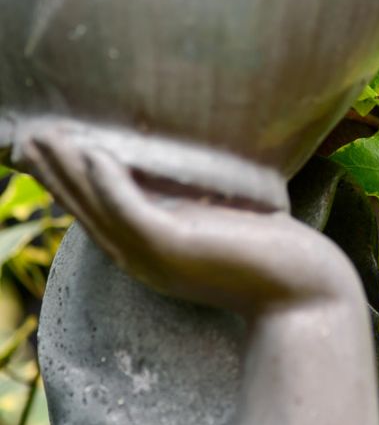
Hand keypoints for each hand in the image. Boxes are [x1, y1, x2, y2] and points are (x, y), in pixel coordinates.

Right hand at [19, 133, 361, 316]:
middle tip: (26, 135)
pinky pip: (131, 210)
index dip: (70, 181)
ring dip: (68, 170)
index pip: (99, 212)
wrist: (305, 290)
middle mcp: (143, 256)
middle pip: (85, 209)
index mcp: (151, 249)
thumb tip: (194, 168)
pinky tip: (94, 153)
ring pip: (97, 207)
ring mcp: (155, 254)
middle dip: (54, 172)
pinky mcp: (175, 246)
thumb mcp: (224, 220)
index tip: (48, 147)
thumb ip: (200, 201)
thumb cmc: (276, 253)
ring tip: (43, 136)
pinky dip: (109, 182)